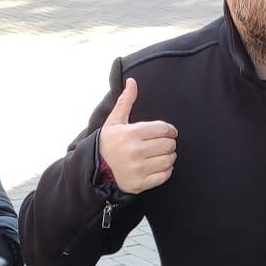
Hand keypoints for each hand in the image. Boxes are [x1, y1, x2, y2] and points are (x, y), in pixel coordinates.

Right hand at [98, 78, 176, 193]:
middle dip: (169, 142)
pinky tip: (158, 165)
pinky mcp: (140, 183)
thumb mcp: (114, 121)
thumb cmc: (107, 143)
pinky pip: (165, 175)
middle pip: (169, 145)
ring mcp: (138, 169)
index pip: (163, 129)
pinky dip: (166, 170)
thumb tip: (132, 81)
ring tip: (161, 154)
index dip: (170, 130)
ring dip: (169, 156)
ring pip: (169, 160)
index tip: (168, 132)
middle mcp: (135, 151)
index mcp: (131, 134)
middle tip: (163, 143)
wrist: (95, 169)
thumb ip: (126, 101)